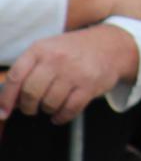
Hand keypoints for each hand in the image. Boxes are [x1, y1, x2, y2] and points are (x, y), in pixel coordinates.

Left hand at [0, 24, 137, 124]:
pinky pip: (69, 109)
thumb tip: (6, 103)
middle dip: (29, 106)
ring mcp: (74, 71)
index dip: (6, 98)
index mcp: (41, 48)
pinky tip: (61, 113)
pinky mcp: (90, 84)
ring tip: (52, 104)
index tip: (4, 113)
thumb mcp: (49, 50)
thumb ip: (28, 71)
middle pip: (31, 93)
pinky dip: (61, 116)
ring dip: (48, 109)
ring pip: (49, 103)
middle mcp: (57, 58)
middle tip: (33, 107)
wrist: (111, 44)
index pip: (16, 77)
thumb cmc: (73, 51)